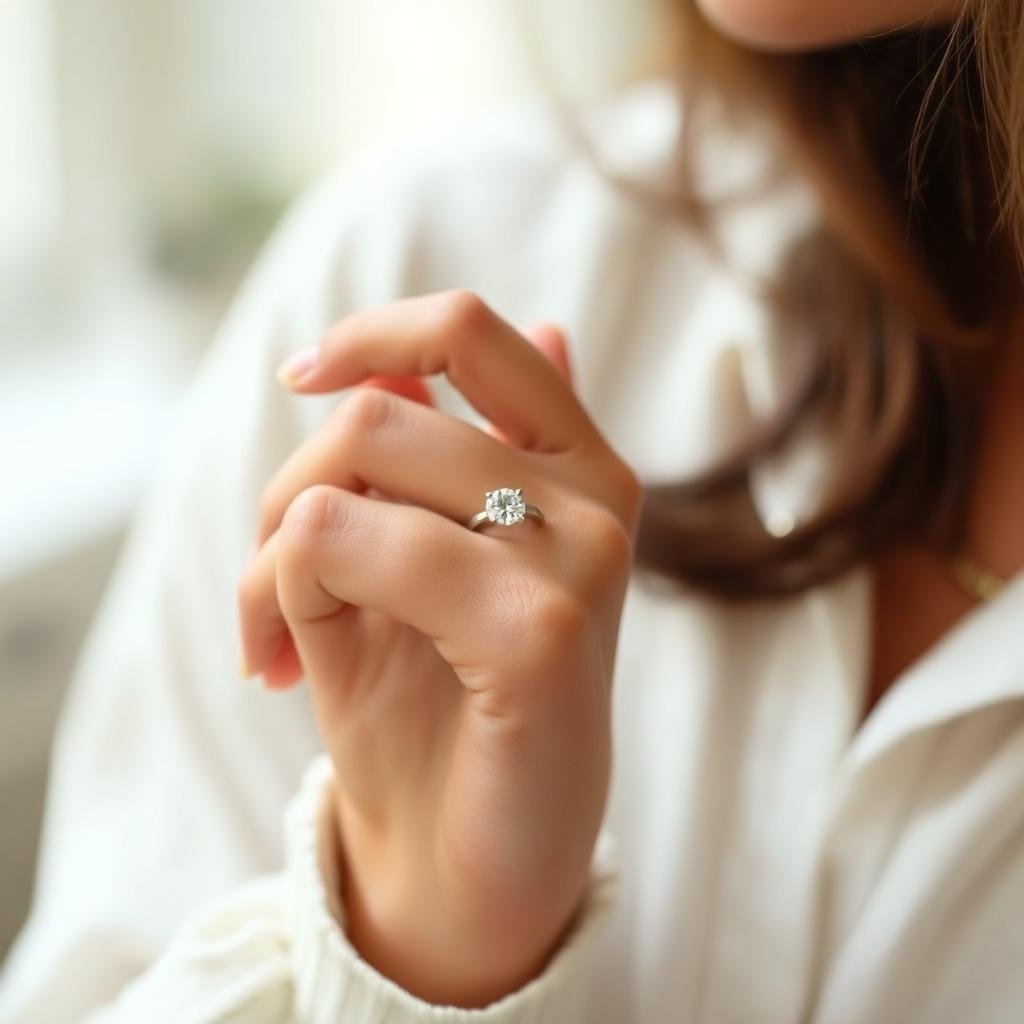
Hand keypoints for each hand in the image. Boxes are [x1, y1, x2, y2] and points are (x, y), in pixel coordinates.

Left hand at [237, 290, 641, 1007]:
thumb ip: (422, 468)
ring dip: (273, 559)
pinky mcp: (546, 632)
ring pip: (356, 476)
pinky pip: (364, 549)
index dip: (372, 334)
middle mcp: (597, 498)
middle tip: (265, 595)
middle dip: (282, 496)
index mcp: (575, 468)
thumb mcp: (408, 570)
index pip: (471, 332)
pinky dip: (293, 598)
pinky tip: (295, 669)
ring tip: (278, 641)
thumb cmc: (433, 713)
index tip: (297, 377)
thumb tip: (405, 374)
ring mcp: (584, 559)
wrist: (464, 863)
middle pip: (376, 417)